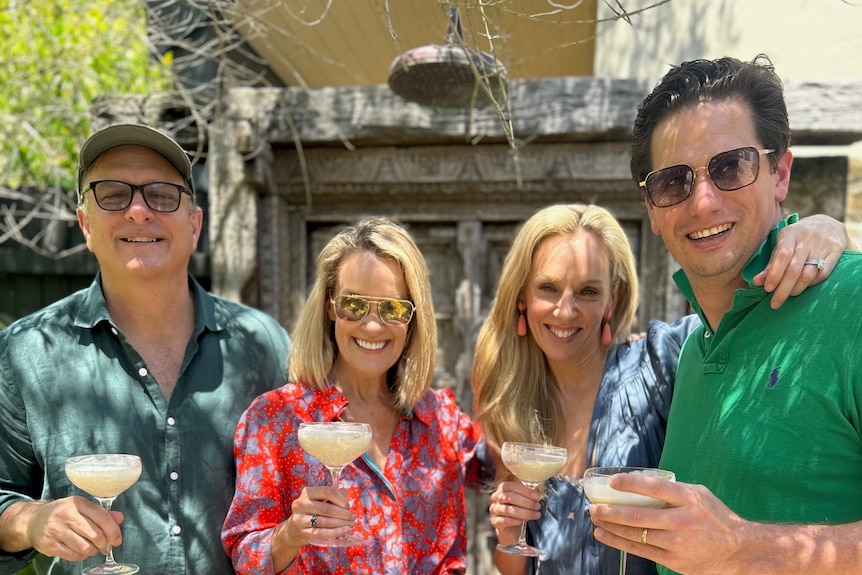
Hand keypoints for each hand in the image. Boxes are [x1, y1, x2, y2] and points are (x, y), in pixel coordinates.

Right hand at [25, 497, 123, 560]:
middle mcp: (66, 515)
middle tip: (105, 546)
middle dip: (104, 544)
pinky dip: (81, 556)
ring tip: (92, 548)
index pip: (102, 517)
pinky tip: (81, 551)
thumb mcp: (82, 507)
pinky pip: (73, 555)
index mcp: (77, 503)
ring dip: (93, 551)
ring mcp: (56, 530)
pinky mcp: (49, 544)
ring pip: (84, 547)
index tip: (117, 540)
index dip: (113, 531)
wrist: (34, 520)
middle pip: (95, 534)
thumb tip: (119, 518)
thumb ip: (102, 513)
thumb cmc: (63, 513)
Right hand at [271, 485, 354, 567]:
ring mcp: (300, 519)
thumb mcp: (319, 500)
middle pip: (327, 508)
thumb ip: (332, 495)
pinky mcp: (303, 532)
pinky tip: (345, 530)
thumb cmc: (311, 512)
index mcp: (307, 493)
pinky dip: (336, 532)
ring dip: (341, 523)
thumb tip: (345, 492)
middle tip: (353, 517)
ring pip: (325, 521)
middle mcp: (301, 504)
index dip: (341, 499)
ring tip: (351, 524)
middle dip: (343, 513)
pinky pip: (322, 533)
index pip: (328, 492)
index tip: (348, 506)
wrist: (293, 530)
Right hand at [488, 480, 540, 545]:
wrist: (510, 528)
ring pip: (509, 510)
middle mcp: (496, 498)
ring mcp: (495, 509)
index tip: (536, 496)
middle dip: (527, 502)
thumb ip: (528, 494)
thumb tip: (536, 491)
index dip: (525, 490)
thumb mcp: (523, 499)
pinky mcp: (495, 521)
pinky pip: (506, 520)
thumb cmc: (517, 509)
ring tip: (535, 514)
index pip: (512, 486)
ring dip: (525, 512)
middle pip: (511, 497)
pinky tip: (523, 521)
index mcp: (503, 489)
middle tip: (537, 506)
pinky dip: (516, 521)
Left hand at [588, 474, 747, 574]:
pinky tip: (605, 535)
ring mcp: (677, 542)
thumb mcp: (699, 494)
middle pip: (639, 515)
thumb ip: (673, 488)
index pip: (656, 488)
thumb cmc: (715, 517)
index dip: (632, 484)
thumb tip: (640, 482)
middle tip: (593, 507)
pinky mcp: (673, 560)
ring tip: (595, 519)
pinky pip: (640, 550)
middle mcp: (682, 520)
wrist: (737, 551)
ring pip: (636, 534)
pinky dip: (619, 542)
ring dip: (611, 527)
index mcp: (689, 499)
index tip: (612, 481)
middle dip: (611, 511)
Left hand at [754, 214, 845, 307]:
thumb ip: (770, 264)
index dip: (775, 274)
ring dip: (796, 289)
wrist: (826, 225)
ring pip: (809, 274)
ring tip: (788, 295)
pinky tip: (803, 287)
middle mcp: (807, 238)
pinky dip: (810, 284)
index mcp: (790, 234)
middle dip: (783, 289)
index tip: (768, 289)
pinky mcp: (836, 251)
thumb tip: (756, 282)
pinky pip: (822, 274)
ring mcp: (823, 245)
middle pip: (794, 269)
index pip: (782, 255)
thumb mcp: (781, 245)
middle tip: (775, 303)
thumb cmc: (797, 239)